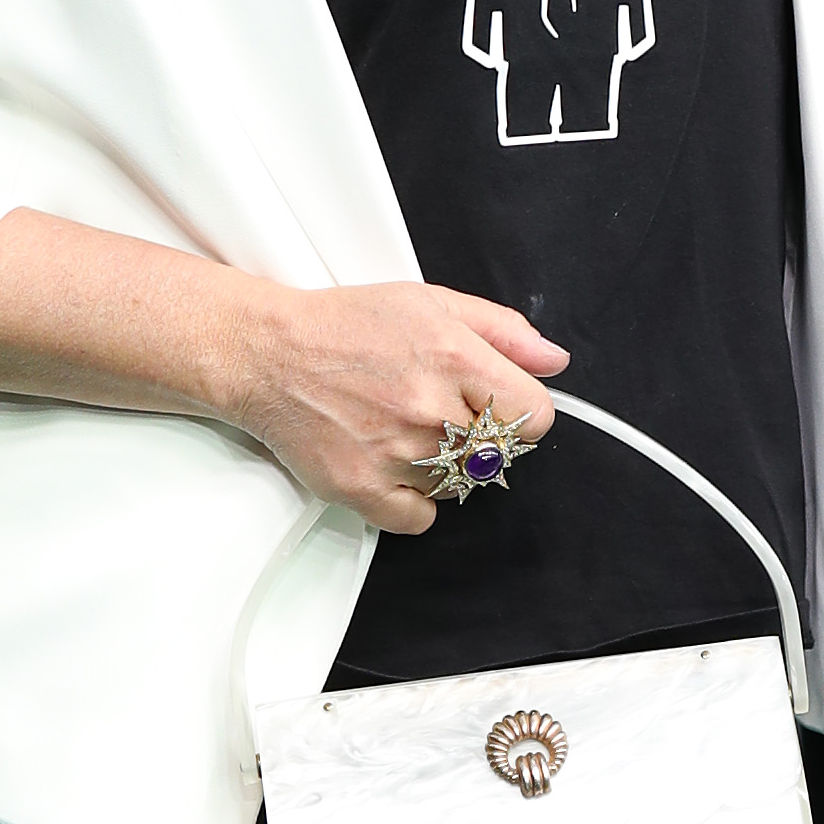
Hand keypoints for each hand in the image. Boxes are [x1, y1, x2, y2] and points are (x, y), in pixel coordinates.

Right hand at [218, 278, 566, 535]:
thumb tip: (555, 361)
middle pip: (496, 455)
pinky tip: (390, 464)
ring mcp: (395, 453)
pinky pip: (420, 518)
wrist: (268, 354)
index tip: (494, 406)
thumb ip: (503, 332)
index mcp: (453, 357)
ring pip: (458, 487)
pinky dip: (412, 500)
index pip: (533, 416)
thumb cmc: (346, 326)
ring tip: (401, 430)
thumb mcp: (432, 304)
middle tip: (435, 411)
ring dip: (440, 466)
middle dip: (475, 436)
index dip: (518, 412)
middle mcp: (428, 408)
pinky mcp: (362, 488)